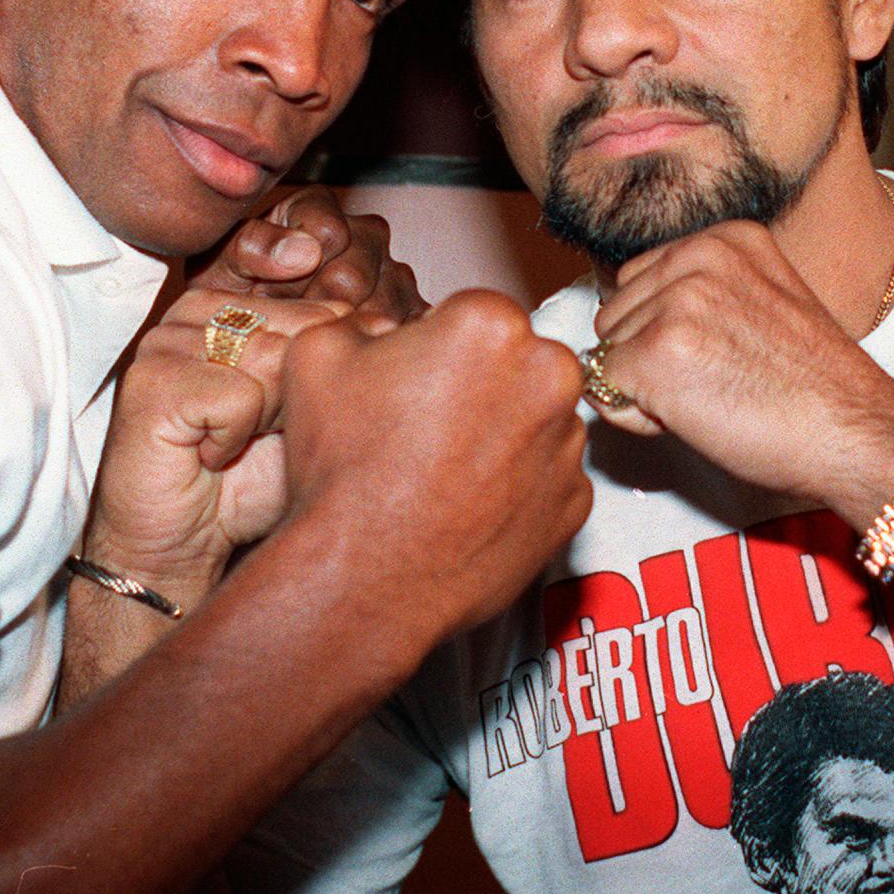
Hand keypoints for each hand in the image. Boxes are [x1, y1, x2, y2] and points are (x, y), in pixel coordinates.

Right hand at [86, 290, 348, 604]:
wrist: (184, 546)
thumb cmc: (248, 483)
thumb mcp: (310, 411)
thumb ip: (341, 361)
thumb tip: (391, 320)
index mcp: (234, 305)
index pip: (318, 305)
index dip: (329, 366)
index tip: (303, 412)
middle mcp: (194, 311)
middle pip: (300, 330)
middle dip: (299, 398)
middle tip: (261, 437)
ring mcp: (165, 341)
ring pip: (269, 359)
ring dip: (267, 420)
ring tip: (236, 444)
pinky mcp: (151, 381)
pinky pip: (238, 397)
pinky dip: (234, 439)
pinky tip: (209, 456)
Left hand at [189, 187, 424, 329]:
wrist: (248, 340)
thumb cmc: (233, 296)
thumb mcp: (222, 265)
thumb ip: (253, 246)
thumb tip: (306, 253)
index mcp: (319, 208)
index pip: (329, 235)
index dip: (293, 276)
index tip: (266, 297)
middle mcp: (365, 233)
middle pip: (355, 276)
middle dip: (312, 309)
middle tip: (282, 328)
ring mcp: (393, 273)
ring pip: (383, 309)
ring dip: (338, 334)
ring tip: (305, 341)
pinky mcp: (409, 312)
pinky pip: (405, 331)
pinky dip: (371, 350)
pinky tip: (338, 357)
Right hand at [277, 290, 593, 638]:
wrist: (363, 578)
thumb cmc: (343, 468)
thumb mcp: (319, 354)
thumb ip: (365, 321)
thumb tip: (386, 331)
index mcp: (491, 324)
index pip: (472, 314)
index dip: (435, 345)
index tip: (411, 379)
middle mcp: (548, 374)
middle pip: (517, 362)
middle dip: (480, 383)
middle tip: (426, 425)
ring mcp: (568, 444)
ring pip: (537, 420)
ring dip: (502, 434)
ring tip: (441, 472)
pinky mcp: (574, 504)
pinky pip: (548, 479)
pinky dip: (516, 488)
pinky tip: (467, 506)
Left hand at [588, 222, 893, 526]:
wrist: (857, 433)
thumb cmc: (816, 388)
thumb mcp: (762, 304)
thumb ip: (698, 296)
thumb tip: (620, 324)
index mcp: (725, 238)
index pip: (641, 280)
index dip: (664, 331)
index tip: (721, 354)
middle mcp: (698, 256)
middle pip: (617, 312)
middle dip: (648, 356)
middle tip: (718, 383)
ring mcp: (676, 301)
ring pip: (609, 350)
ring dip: (644, 386)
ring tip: (714, 397)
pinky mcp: (656, 351)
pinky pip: (607, 390)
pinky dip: (639, 417)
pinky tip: (696, 418)